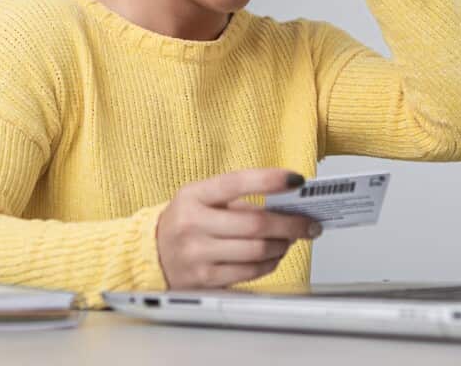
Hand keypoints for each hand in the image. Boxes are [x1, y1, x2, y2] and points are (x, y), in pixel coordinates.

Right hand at [156, 168, 322, 288]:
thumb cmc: (186, 221)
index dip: (269, 180)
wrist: (151, 254)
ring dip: (283, 245)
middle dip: (291, 224)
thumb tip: (286, 204)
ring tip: (290, 239)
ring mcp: (197, 254)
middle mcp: (192, 224)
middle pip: (255, 224)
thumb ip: (237, 199)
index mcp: (194, 195)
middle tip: (309, 223)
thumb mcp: (201, 199)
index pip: (236, 183)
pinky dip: (270, 263)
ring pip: (257, 250)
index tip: (297, 179)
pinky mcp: (205, 280)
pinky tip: (274, 255)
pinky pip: (250, 271)